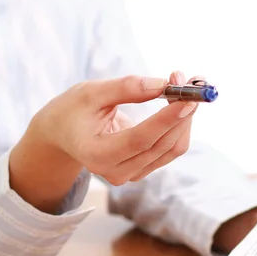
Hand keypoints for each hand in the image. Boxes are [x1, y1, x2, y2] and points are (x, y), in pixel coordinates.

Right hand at [9, 74, 197, 212]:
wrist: (63, 135)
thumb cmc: (73, 110)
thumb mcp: (91, 93)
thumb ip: (125, 88)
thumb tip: (163, 85)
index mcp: (97, 155)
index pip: (140, 139)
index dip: (166, 119)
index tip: (188, 97)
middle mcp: (116, 172)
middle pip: (161, 145)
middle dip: (181, 112)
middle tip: (192, 81)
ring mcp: (131, 174)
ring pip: (171, 149)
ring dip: (185, 117)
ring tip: (187, 85)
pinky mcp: (142, 169)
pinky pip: (170, 149)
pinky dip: (179, 124)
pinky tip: (181, 102)